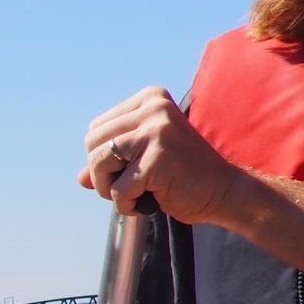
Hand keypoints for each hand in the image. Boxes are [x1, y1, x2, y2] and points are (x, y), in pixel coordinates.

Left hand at [78, 87, 244, 224]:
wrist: (224, 190)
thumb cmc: (184, 174)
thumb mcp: (145, 159)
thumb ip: (113, 162)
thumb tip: (80, 179)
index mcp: (151, 99)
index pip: (96, 128)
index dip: (104, 157)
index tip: (129, 169)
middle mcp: (153, 109)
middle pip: (92, 143)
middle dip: (101, 173)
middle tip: (128, 186)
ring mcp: (156, 132)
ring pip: (98, 163)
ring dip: (108, 189)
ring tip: (134, 195)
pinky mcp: (157, 159)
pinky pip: (117, 189)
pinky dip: (126, 204)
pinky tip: (148, 203)